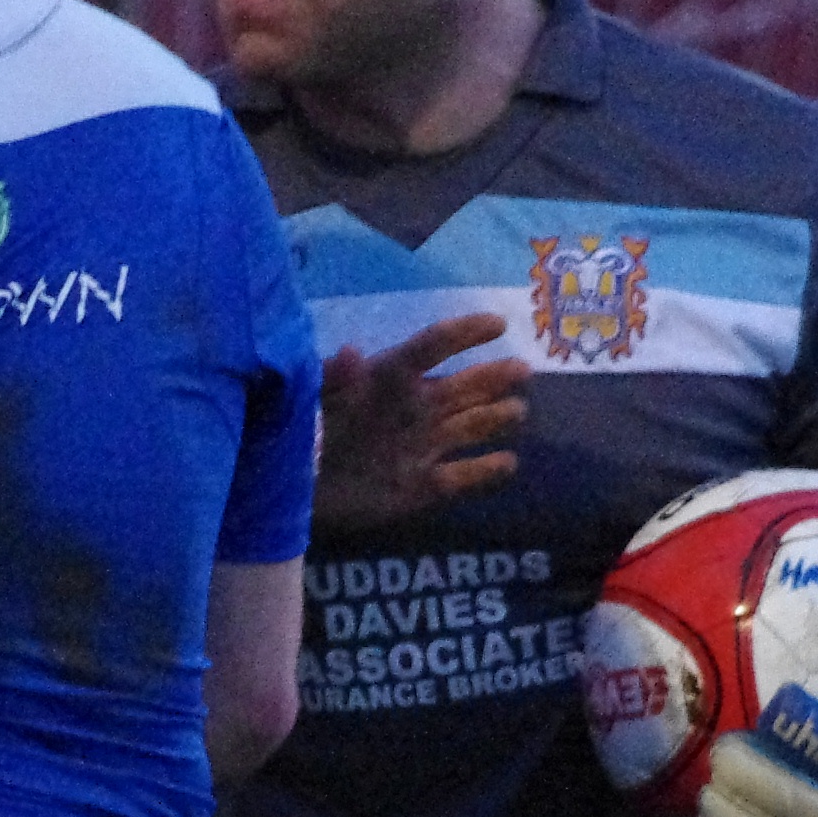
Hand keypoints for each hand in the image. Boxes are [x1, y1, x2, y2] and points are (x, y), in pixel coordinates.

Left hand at [314, 313, 531, 535]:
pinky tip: (507, 462)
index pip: (432, 347)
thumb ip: (335, 379)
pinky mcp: (422, 487)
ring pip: (470, 427)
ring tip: (517, 412)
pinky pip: (463, 478)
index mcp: (390, 380)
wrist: (294, 491)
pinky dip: (486, 471)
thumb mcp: (315, 401)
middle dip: (493, 377)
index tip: (497, 325)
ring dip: (495, 418)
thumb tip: (349, 352)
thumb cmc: (305, 433)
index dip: (464, 333)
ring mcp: (422, 448)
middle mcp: (414, 409)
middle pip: (463, 386)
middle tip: (523, 369)